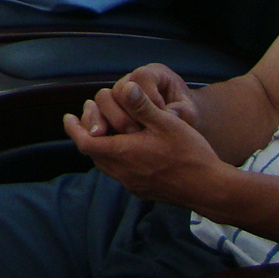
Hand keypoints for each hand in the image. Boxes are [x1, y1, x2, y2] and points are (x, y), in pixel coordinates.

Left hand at [64, 77, 225, 203]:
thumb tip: (124, 86)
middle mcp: (123, 173)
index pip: (85, 142)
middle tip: (87, 118)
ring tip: (106, 131)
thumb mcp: (167, 123)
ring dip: (102, 147)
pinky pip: (120, 173)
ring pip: (106, 165)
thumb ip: (142, 106)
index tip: (67, 117)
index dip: (74, 129)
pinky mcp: (144, 191)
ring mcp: (133, 185)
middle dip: (87, 134)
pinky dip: (115, 159)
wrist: (211, 190)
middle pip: (93, 153)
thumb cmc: (191, 154)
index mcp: (124, 154)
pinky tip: (127, 150)